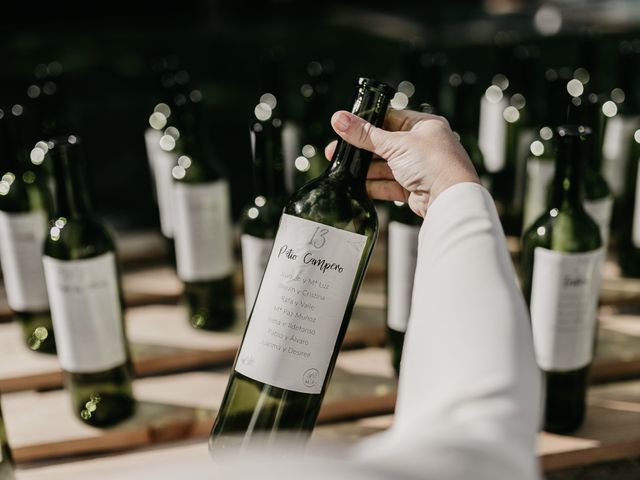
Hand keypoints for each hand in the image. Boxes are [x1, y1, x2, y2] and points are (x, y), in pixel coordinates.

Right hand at [325, 108, 478, 216]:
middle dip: (360, 150)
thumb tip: (339, 118)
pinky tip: (356, 186)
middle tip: (336, 152)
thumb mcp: (395, 144)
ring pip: (384, 166)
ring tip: (341, 170)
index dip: (366, 123)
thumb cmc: (433, 163)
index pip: (389, 119)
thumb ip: (365, 134)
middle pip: (383, 145)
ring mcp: (417, 168)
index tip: (345, 127)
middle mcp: (421, 145)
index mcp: (423, 126)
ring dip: (364, 169)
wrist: (450, 199)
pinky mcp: (413, 188)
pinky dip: (373, 186)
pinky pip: (388, 185)